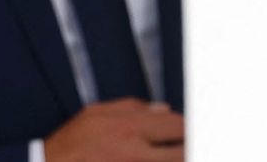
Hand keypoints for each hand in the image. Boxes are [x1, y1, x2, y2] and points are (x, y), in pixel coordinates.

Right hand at [44, 98, 183, 161]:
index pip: (177, 125)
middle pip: (184, 150)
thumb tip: (163, 109)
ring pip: (174, 161)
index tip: (195, 131)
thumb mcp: (95, 113)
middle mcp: (136, 152)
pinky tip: (159, 159)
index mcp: (128, 127)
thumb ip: (132, 108)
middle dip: (190, 146)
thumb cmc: (71, 142)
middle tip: (189, 145)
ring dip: (178, 155)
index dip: (189, 128)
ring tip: (176, 152)